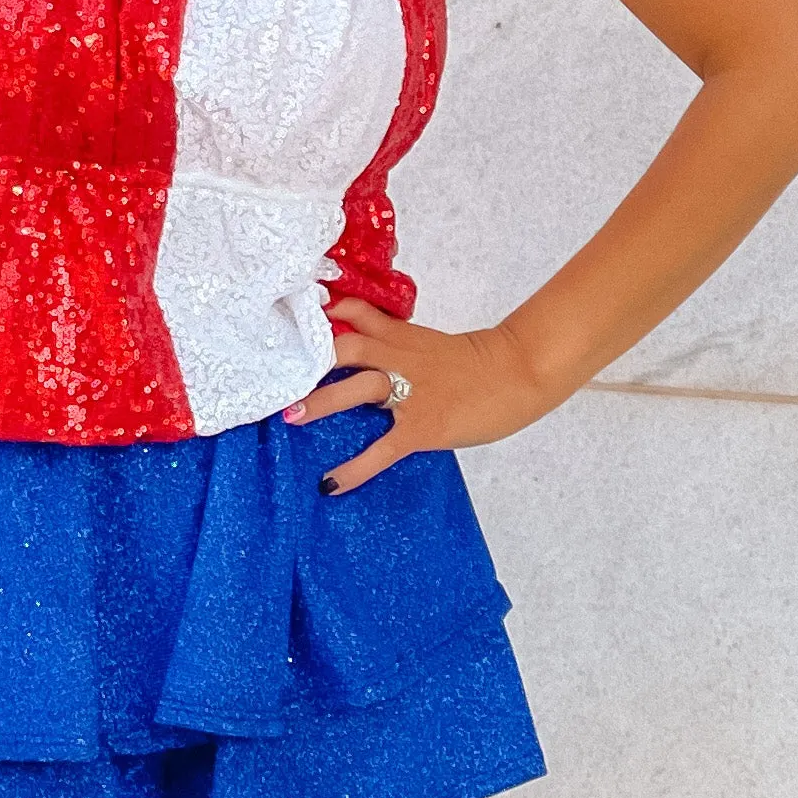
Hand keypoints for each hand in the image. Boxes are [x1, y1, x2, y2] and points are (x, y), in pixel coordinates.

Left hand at [284, 300, 566, 494]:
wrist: (519, 372)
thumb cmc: (480, 363)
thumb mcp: (431, 345)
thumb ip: (398, 344)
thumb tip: (366, 355)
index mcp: (403, 336)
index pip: (356, 314)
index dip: (322, 315)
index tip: (290, 320)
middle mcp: (400, 357)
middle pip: (346, 345)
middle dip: (310, 359)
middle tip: (278, 373)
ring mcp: (411, 392)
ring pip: (357, 387)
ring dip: (320, 402)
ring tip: (290, 417)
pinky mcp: (423, 426)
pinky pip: (381, 449)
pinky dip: (354, 468)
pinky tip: (330, 484)